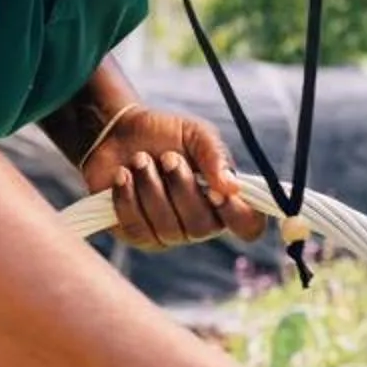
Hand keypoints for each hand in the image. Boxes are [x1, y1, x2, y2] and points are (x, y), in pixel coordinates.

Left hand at [80, 105, 270, 250]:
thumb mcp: (196, 134)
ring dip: (151, 187)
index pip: (248, 225)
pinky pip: (136, 227)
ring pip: (167, 228)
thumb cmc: (165, 135)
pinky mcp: (136, 234)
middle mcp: (199, 222)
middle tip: (167, 156)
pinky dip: (128, 197)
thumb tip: (232, 187)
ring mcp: (168, 233)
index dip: (237, 215)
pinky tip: (123, 175)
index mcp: (223, 199)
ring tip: (140, 158)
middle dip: (181, 188)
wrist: (119, 132)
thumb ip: (215, 156)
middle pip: (201, 227)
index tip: (216, 191)